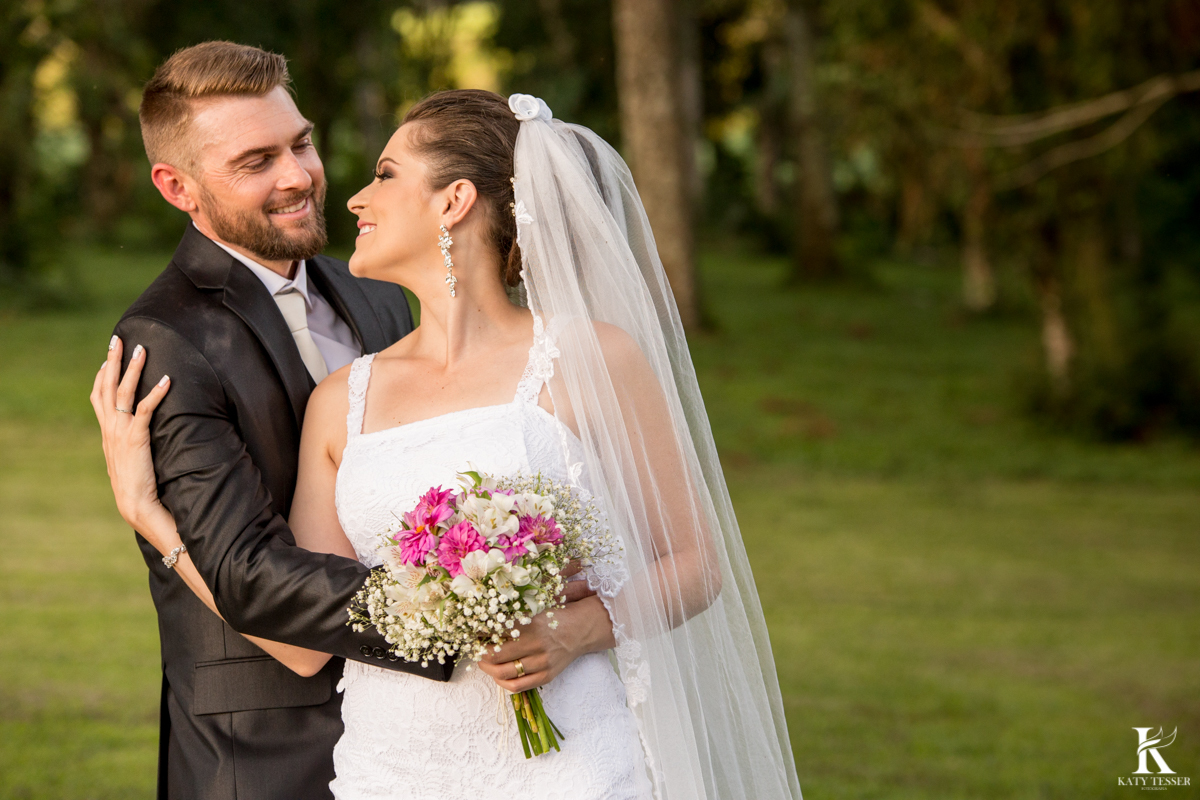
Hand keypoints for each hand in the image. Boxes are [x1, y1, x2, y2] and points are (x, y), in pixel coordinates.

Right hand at [89, 336, 172, 539]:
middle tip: (118, 339)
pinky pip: (145, 410)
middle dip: (112, 361)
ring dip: (133, 369)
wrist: (135, 503)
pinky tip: (166, 380)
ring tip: (142, 349)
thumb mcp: (125, 457)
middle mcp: (110, 428)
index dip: (101, 376)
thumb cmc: (135, 482)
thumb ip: (126, 441)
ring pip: (124, 392)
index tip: (106, 358)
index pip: (98, 397)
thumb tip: (134, 434)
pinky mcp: (137, 438)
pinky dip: (156, 393)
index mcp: (106, 432)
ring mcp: (121, 432)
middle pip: (107, 387)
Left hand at [476, 587, 614, 693]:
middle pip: (495, 654)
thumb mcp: (536, 604)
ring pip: (503, 673)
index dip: (478, 632)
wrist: (582, 629)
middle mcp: (536, 644)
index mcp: (531, 622)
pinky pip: (517, 687)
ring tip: (484, 661)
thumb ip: (513, 606)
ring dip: (487, 668)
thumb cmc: (555, 615)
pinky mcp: (546, 676)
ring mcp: (542, 662)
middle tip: (475, 647)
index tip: (471, 630)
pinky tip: (498, 674)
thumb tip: (483, 609)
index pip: (495, 630)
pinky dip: (502, 682)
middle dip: (479, 652)